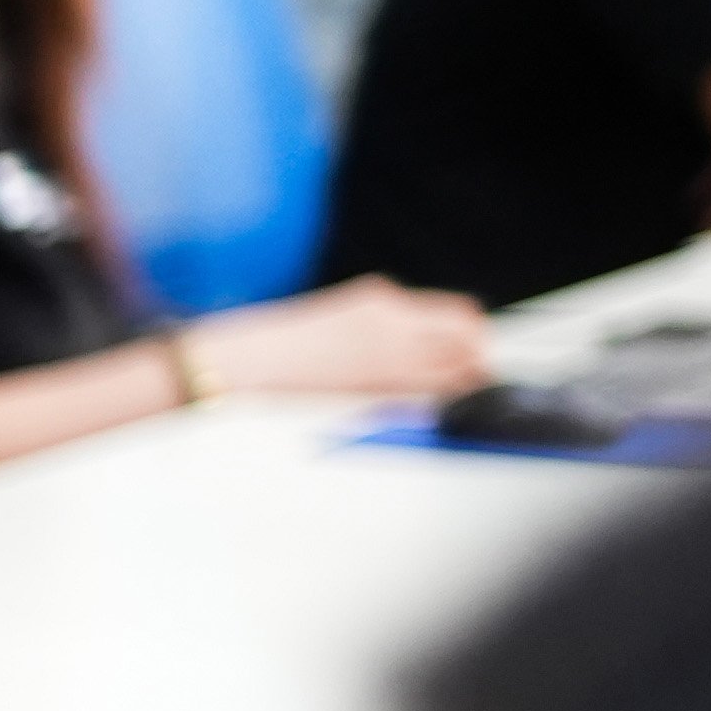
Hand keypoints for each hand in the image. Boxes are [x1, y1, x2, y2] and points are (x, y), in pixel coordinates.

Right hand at [183, 280, 489, 401]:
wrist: (234, 366)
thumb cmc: (271, 354)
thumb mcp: (333, 326)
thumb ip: (378, 333)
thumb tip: (420, 355)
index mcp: (378, 299)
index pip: (457, 314)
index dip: (473, 339)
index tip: (473, 357)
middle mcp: (391, 319)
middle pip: (470, 338)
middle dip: (476, 361)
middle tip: (472, 382)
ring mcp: (385, 350)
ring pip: (458, 368)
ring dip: (463, 384)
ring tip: (451, 400)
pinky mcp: (374, 383)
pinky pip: (430, 393)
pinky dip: (440, 401)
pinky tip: (428, 411)